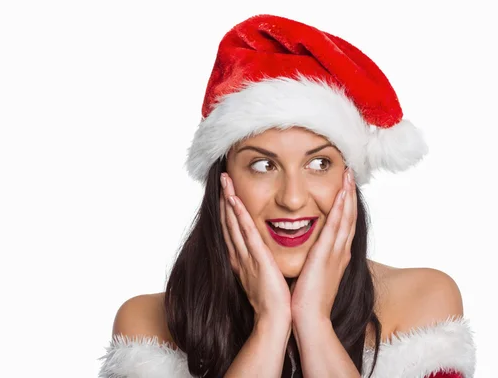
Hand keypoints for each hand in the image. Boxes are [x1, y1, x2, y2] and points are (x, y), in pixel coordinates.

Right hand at [220, 172, 291, 324]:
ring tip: (224, 181)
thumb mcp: (265, 276)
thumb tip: (266, 253)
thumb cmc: (274, 301)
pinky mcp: (256, 258)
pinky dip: (238, 215)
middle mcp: (239, 255)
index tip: (227, 191)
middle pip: (228, 222)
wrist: (275, 319)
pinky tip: (233, 200)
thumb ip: (262, 263)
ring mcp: (246, 256)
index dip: (229, 210)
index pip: (233, 229)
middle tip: (222, 178)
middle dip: (224, 200)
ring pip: (233, 223)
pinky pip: (245, 232)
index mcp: (242, 259)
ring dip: (228, 200)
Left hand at [290, 168, 356, 323]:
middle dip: (350, 194)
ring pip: (345, 217)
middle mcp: (340, 251)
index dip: (346, 204)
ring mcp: (336, 252)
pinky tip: (341, 195)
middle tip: (350, 173)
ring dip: (347, 195)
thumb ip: (316, 259)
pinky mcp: (326, 255)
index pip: (344, 223)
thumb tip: (311, 250)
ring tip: (348, 176)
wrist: (309, 318)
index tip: (345, 186)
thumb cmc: (309, 299)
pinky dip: (339, 209)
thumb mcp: (315, 273)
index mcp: (337, 255)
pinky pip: (335, 227)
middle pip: (349, 216)